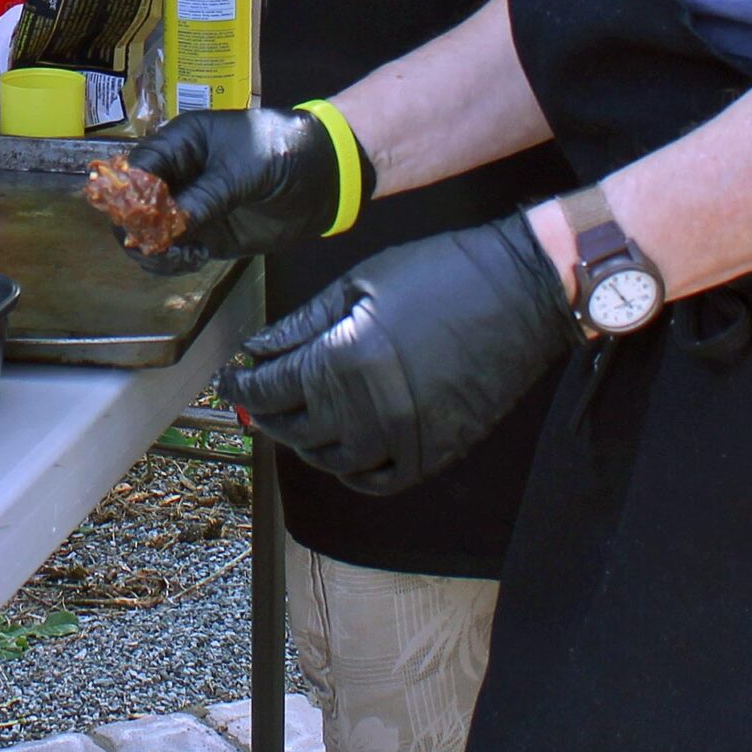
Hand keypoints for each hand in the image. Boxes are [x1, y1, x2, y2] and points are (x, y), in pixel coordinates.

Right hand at [122, 107, 354, 272]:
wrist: (326, 178)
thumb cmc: (286, 153)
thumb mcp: (245, 170)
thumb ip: (206, 196)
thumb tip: (166, 225)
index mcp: (183, 142)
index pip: (139, 166)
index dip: (131, 193)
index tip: (142, 219)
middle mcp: (179, 173)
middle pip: (135, 203)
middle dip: (138, 227)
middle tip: (158, 244)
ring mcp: (190, 206)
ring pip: (149, 232)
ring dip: (154, 250)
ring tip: (182, 256)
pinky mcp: (204, 233)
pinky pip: (173, 252)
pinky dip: (172, 261)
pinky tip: (194, 260)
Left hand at [218, 217, 576, 492]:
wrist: (521, 289)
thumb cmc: (441, 271)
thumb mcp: (363, 281)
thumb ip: (304, 322)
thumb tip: (259, 348)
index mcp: (343, 360)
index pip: (271, 388)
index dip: (243, 385)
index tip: (231, 378)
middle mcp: (367, 411)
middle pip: (294, 429)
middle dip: (268, 412)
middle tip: (260, 396)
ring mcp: (403, 438)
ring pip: (330, 460)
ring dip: (305, 440)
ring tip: (299, 414)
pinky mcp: (435, 452)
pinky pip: (377, 479)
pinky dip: (352, 469)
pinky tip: (345, 446)